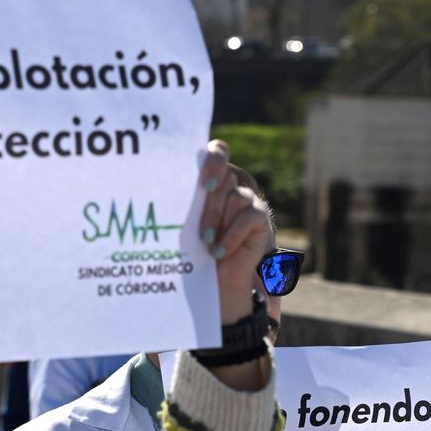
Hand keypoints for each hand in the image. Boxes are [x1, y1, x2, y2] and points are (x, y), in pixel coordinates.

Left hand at [197, 141, 272, 324]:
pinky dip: (233, 234)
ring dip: (219, 222)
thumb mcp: (185, 222)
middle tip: (200, 232)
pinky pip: (249, 217)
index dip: (213, 161)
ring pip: (235, 198)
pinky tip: (220, 251)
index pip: (217, 152)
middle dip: (210, 207)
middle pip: (224, 180)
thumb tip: (170, 187)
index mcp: (210, 179)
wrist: (215, 278)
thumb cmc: (194, 248)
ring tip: (207, 243)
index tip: (204, 183)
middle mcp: (231, 184)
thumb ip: (187, 202)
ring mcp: (247, 199)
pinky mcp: (260, 216)